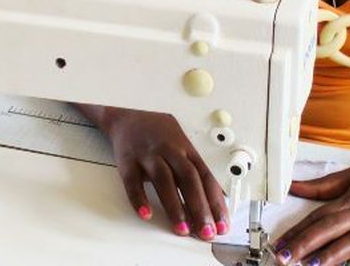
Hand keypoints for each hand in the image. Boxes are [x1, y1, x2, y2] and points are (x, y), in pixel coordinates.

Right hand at [100, 108, 226, 239]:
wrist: (127, 118)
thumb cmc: (159, 136)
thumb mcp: (183, 147)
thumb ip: (197, 171)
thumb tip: (218, 199)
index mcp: (186, 149)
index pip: (206, 177)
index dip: (215, 202)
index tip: (222, 224)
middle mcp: (170, 151)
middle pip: (188, 179)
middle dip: (199, 207)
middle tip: (205, 232)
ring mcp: (148, 155)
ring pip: (164, 180)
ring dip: (174, 206)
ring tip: (181, 228)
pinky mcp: (128, 160)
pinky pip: (132, 181)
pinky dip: (139, 198)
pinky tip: (146, 214)